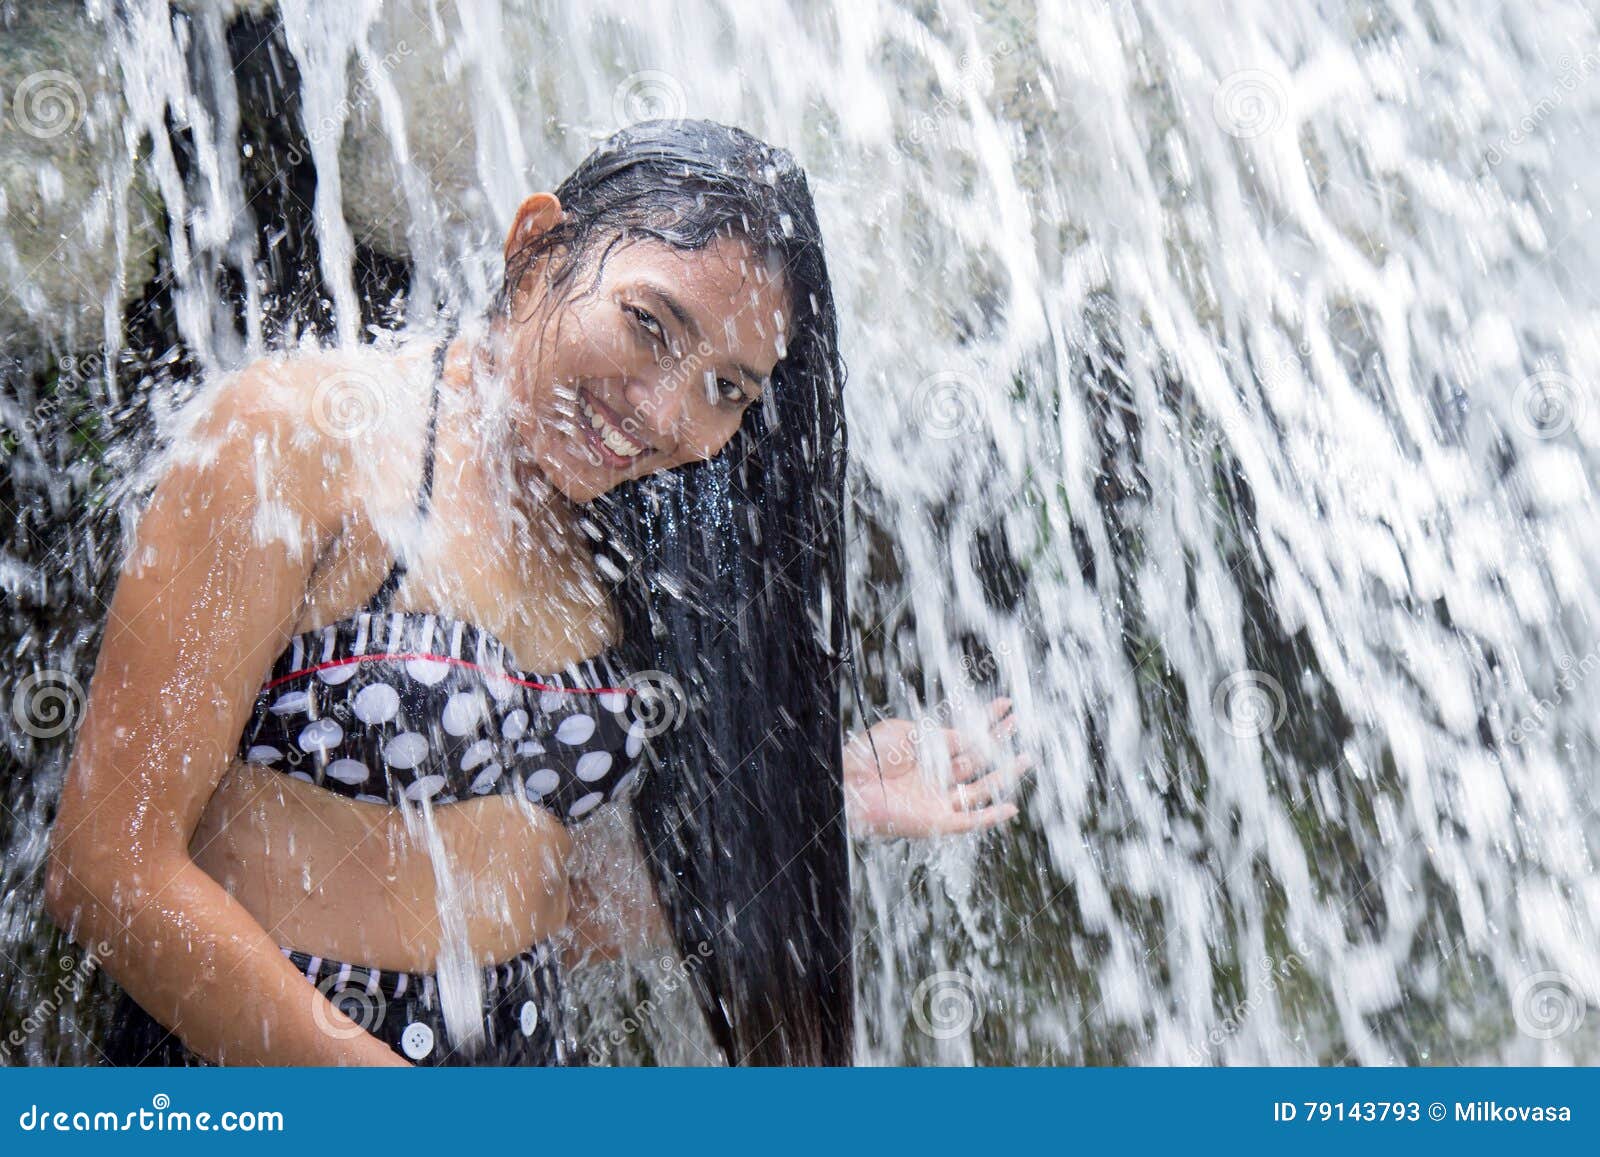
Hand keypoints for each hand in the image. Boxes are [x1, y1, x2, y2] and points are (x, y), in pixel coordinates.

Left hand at [843, 696, 1033, 839]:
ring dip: (1003, 775)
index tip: (1006, 705)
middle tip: (1019, 724)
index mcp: (928, 753)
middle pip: (976, 759)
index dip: (986, 721)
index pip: (964, 736)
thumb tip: (968, 736)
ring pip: (980, 788)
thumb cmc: (868, 754)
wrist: (848, 783)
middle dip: (998, 741)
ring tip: (1027, 759)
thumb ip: (939, 736)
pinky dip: (990, 816)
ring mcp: (937, 799)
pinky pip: (969, 821)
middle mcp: (935, 777)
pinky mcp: (935, 821)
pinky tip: (1011, 808)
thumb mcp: (906, 733)